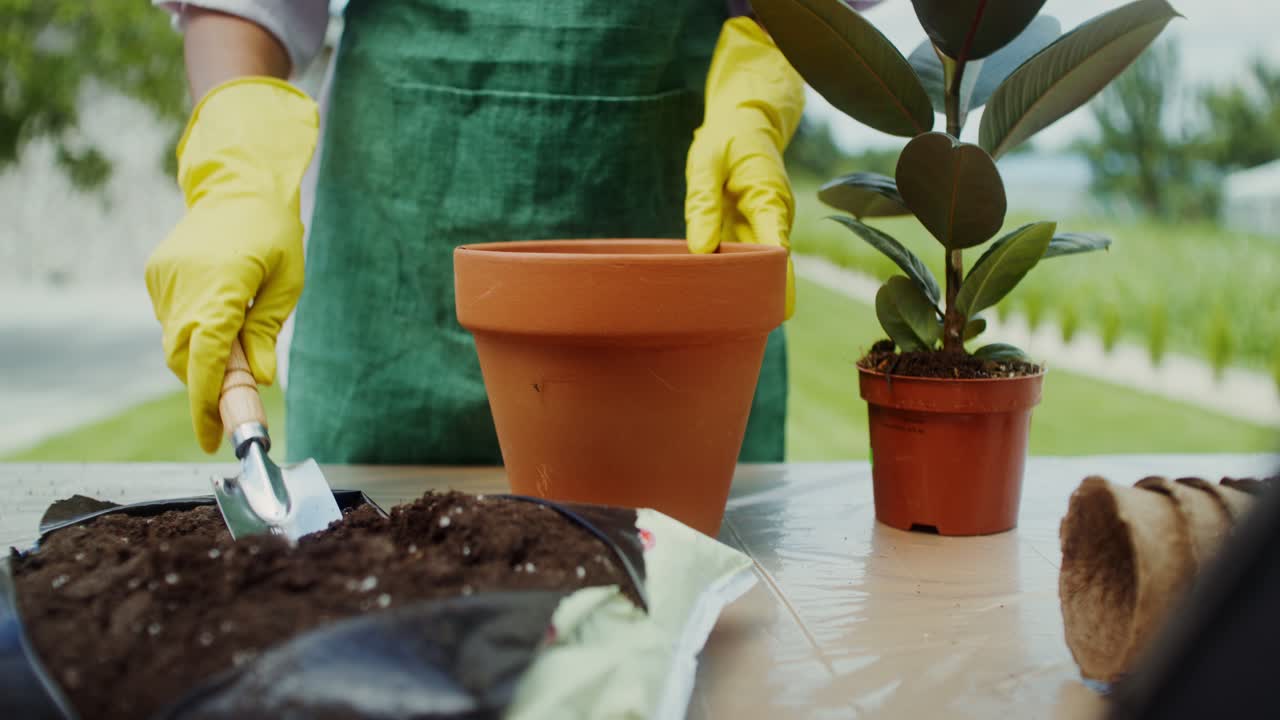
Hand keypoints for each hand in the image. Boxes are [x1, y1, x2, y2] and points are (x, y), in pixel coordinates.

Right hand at [145, 78, 318, 451]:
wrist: (238, 184)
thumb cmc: (275, 233)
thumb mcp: (288, 283)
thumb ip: (267, 331)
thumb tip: (257, 378)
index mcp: (222, 287)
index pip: (207, 359)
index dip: (207, 404)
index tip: (212, 439)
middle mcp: (185, 285)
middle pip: (185, 359)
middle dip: (205, 388)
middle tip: (230, 410)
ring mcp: (164, 280)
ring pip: (175, 342)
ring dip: (200, 357)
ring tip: (234, 340)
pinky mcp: (156, 274)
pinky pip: (171, 319)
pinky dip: (191, 330)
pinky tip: (218, 310)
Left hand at [685, 17, 804, 318]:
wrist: (746, 120)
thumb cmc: (724, 137)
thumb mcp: (706, 161)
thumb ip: (702, 202)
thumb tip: (701, 250)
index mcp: (769, 199)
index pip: (776, 249)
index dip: (773, 283)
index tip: (764, 312)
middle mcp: (775, 218)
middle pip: (774, 269)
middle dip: (760, 298)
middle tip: (735, 332)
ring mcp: (766, 227)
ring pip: (762, 269)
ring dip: (746, 291)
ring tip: (722, 325)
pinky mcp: (753, 231)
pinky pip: (748, 261)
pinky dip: (736, 278)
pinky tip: (717, 302)